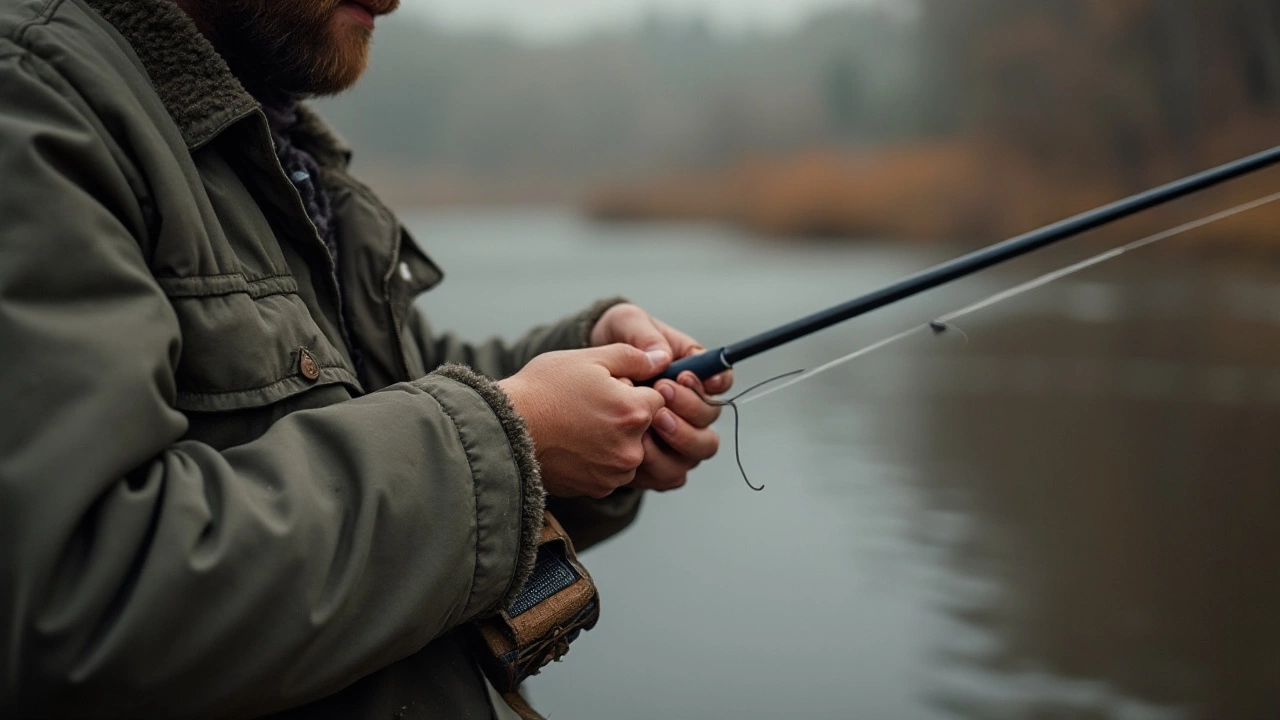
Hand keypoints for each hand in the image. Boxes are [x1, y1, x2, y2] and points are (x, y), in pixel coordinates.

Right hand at [498, 344, 667, 498]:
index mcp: (633, 412)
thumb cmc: (541, 390)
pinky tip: (573, 444)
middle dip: (625, 415)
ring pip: (629, 449)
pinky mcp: (598, 489)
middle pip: (644, 426)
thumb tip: (663, 359)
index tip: (606, 387)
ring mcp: (614, 474)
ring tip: (578, 425)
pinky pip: (611, 470)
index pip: (657, 397)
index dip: (632, 388)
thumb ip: (633, 357)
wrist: (503, 432)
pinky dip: (598, 459)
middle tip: (588, 406)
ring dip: (614, 439)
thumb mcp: (587, 359)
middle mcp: (630, 449)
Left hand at [590, 303, 734, 491]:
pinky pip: (669, 476)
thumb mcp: (626, 324)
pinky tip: (634, 447)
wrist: (584, 378)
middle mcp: (693, 411)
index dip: (712, 381)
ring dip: (677, 438)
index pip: (721, 381)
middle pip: (711, 421)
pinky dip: (655, 465)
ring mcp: (678, 442)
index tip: (684, 374)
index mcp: (695, 374)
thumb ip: (644, 335)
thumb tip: (663, 357)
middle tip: (661, 392)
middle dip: (690, 409)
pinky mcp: (658, 466)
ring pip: (695, 454)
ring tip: (651, 420)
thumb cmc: (615, 343)